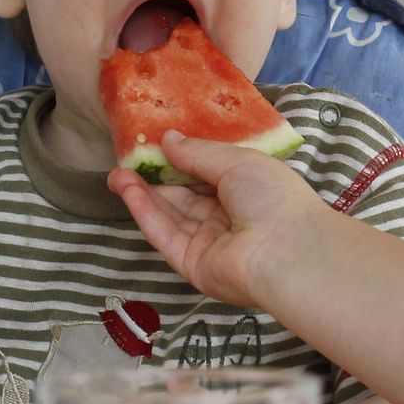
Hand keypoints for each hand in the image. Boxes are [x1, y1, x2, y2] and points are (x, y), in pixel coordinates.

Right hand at [107, 132, 329, 309]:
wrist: (287, 252)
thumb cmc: (273, 197)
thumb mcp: (237, 161)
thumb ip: (198, 153)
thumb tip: (168, 138)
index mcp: (247, 190)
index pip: (207, 174)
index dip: (179, 160)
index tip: (152, 145)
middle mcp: (228, 217)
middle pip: (184, 196)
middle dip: (154, 178)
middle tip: (125, 160)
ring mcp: (210, 242)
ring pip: (171, 215)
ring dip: (143, 195)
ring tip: (116, 174)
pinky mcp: (192, 264)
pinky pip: (166, 236)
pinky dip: (146, 214)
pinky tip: (129, 192)